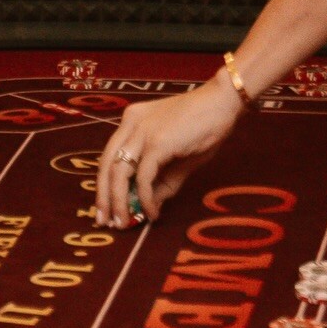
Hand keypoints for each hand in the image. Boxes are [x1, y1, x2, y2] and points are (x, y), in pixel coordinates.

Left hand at [96, 73, 242, 228]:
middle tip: (105, 222)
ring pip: (119, 172)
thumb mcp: (178, 159)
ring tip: (123, 223)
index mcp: (131, 122)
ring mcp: (142, 131)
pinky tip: (152, 213)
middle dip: (104, 197)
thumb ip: (162, 181)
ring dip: (119, 202)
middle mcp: (130, 124)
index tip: (105, 208)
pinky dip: (144, 198)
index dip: (104, 184)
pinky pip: (143, 177)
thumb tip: (150, 207)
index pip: (109, 156)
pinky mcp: (157, 142)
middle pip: (106, 165)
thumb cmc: (203, 127)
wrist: (222, 104)